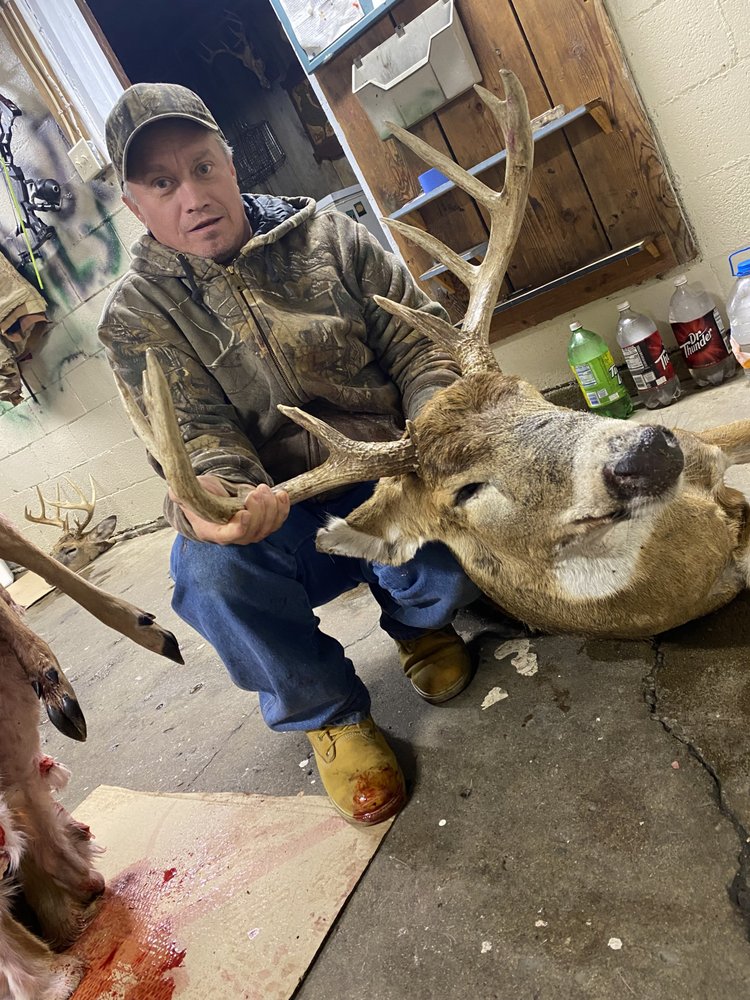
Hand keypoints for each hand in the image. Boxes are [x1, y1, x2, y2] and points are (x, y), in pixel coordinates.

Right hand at [171, 475, 289, 544]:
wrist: (213, 497)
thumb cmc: (200, 495)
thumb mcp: (186, 492)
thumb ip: (181, 493)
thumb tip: (175, 491)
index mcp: (213, 531)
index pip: (229, 536)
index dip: (239, 527)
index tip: (244, 513)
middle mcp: (233, 536)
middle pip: (253, 531)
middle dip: (258, 510)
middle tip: (255, 492)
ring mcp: (250, 532)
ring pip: (268, 526)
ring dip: (271, 507)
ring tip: (263, 489)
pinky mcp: (263, 524)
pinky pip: (278, 521)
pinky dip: (282, 508)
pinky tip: (281, 494)